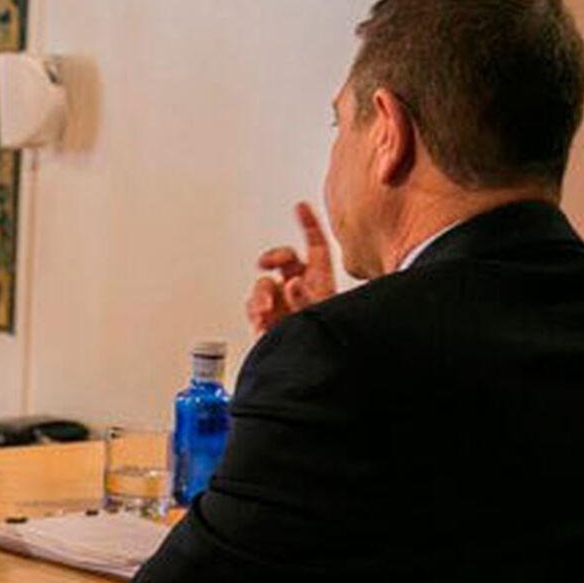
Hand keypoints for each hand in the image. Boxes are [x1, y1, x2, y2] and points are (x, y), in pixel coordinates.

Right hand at [246, 201, 336, 334]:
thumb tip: (291, 284)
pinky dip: (254, 309)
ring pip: (264, 283)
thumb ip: (307, 299)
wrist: (310, 374)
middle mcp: (300, 289)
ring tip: (266, 308)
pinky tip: (261, 318)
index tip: (300, 207)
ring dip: (262, 292)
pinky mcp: (267, 320)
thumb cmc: (329, 347)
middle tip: (267, 264)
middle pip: (283, 259)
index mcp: (321, 282)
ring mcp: (283, 304)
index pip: (315, 246)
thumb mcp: (322, 316)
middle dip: (273, 257)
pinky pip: (254, 305)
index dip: (309, 224)